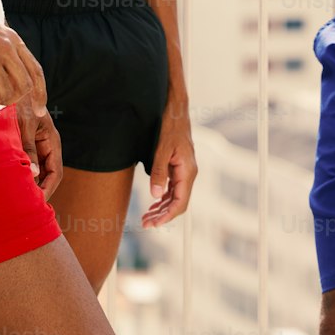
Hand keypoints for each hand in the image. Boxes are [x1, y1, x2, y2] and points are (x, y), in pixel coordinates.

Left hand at [17, 99, 62, 200]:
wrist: (11, 86)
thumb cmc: (21, 102)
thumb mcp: (25, 125)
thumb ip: (29, 149)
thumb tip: (33, 174)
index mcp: (52, 141)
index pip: (55, 173)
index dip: (48, 189)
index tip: (37, 202)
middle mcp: (46, 146)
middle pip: (46, 175)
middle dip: (38, 190)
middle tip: (25, 205)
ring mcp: (35, 146)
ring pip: (35, 171)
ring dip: (28, 183)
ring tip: (16, 198)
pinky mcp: (24, 145)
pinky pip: (26, 163)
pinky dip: (20, 174)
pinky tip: (9, 182)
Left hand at [142, 111, 196, 227]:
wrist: (176, 110)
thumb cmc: (171, 127)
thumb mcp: (161, 149)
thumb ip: (158, 173)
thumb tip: (155, 195)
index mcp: (187, 172)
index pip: (180, 202)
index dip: (167, 215)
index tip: (154, 224)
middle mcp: (188, 174)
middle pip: (178, 203)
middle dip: (162, 215)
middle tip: (146, 223)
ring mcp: (184, 171)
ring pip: (175, 197)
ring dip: (162, 208)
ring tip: (146, 216)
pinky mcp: (179, 167)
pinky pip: (173, 188)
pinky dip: (163, 197)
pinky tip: (154, 203)